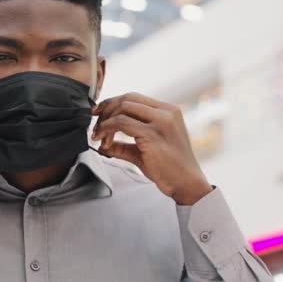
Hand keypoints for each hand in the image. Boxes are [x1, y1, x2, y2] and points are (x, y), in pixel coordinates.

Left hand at [92, 92, 212, 204]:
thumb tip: (103, 145)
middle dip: (105, 110)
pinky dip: (108, 130)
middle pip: (126, 99)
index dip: (112, 103)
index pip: (134, 98)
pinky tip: (105, 142)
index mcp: (168, 111)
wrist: (187, 184)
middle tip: (95, 127)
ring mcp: (160, 121)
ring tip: (99, 138)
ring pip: (122, 108)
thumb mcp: (144, 151)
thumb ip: (124, 145)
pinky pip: (121, 123)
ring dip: (105, 122)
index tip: (98, 114)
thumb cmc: (170, 169)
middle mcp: (166, 112)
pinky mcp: (152, 133)